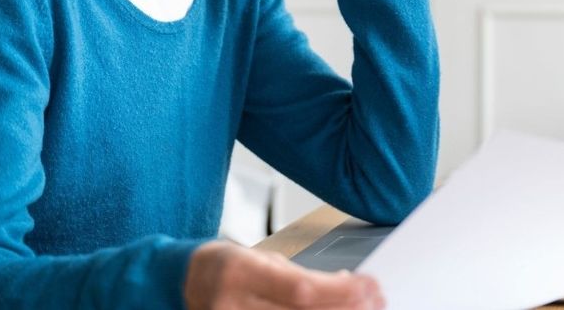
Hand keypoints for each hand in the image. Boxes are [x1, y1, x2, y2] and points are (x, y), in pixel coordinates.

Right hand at [183, 240, 384, 309]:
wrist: (187, 284)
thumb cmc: (229, 268)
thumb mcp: (260, 257)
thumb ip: (299, 275)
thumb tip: (347, 285)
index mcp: (240, 272)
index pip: (300, 289)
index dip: (340, 291)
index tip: (370, 286)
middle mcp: (233, 305)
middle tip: (376, 302)